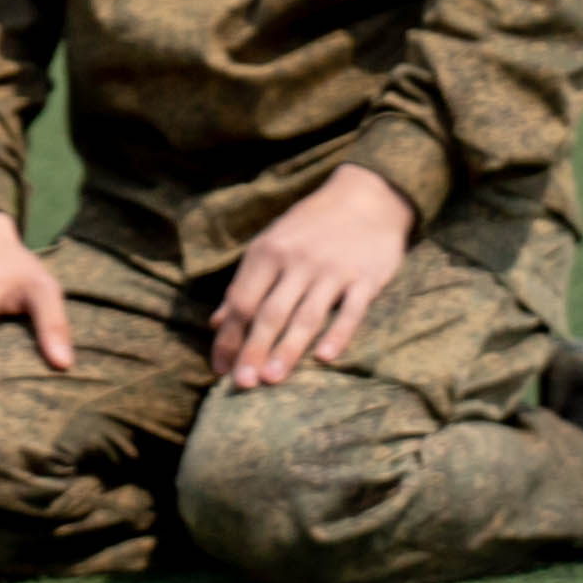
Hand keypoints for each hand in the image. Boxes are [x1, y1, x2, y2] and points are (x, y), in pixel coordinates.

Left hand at [210, 163, 415, 391]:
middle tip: (242, 384)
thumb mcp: (271, 245)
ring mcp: (331, 271)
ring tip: (272, 379)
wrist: (365, 197)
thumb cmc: (310, 227)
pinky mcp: (365, 278)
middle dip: (253, 350)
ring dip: (287, 349)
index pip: (241, 301)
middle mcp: (295, 262)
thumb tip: (216, 322)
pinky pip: (351, 311)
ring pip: (305, 316)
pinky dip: (338, 334)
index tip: (220, 369)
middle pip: (269, 313)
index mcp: (267, 253)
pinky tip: (325, 358)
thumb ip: (246, 284)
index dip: (229, 337)